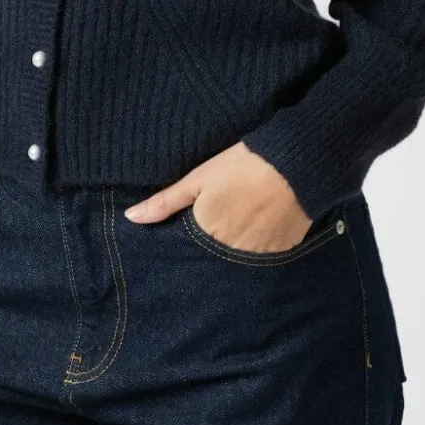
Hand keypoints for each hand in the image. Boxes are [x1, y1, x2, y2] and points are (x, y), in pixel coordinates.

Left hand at [123, 141, 312, 251]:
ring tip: (241, 221)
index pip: (187, 251)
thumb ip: (165, 202)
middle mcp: (229, 253)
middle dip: (211, 246)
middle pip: (212, 258)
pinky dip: (257, 245)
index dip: (187, 241)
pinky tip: (261, 224)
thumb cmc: (241, 166)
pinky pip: (261, 256)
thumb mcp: (199, 178)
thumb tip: (131, 218)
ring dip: (234, 247)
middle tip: (220, 220)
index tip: (192, 229)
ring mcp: (257, 256)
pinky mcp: (281, 253)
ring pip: (237, 259)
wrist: (294, 165)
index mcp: (206, 234)